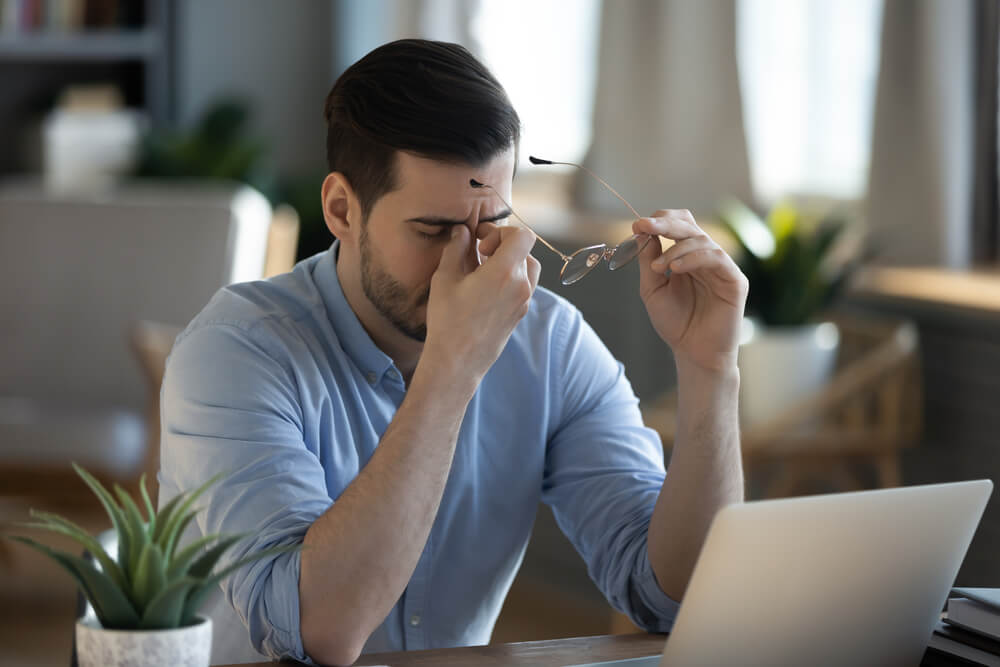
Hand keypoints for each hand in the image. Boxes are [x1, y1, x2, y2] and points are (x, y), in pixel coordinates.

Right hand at [423, 224, 540, 383]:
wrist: (458, 361)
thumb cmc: (448, 320)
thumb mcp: (445, 278)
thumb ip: (456, 248)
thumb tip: (462, 231)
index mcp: (505, 272)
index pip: (523, 235)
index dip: (502, 231)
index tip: (481, 242)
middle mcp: (521, 285)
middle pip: (525, 251)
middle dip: (503, 245)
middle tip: (479, 253)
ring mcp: (523, 302)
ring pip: (528, 268)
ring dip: (510, 262)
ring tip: (484, 270)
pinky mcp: (520, 314)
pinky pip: (524, 286)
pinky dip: (510, 279)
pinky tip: (486, 288)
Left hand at [632, 210, 748, 373]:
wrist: (693, 353)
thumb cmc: (675, 323)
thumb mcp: (652, 289)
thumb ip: (648, 260)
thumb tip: (642, 230)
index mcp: (686, 257)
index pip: (678, 225)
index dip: (659, 220)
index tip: (637, 224)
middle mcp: (705, 258)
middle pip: (690, 226)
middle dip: (665, 224)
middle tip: (645, 226)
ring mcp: (722, 267)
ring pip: (702, 240)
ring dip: (675, 248)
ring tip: (658, 266)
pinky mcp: (735, 280)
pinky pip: (716, 258)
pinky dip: (693, 258)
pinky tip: (676, 269)